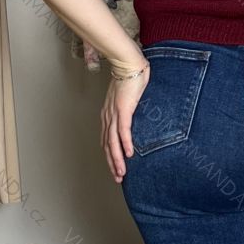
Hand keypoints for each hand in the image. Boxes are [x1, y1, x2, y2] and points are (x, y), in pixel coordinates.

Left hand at [101, 63, 149, 181]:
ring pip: (113, 142)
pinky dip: (125, 144)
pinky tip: (129, 154)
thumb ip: (129, 109)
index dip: (111, 156)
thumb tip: (136, 116)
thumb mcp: (128, 98)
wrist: (129, 64)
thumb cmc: (130, 78)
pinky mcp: (123, 110)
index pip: (107, 140)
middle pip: (108, 145)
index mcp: (108, 115)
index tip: (116, 168)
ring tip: (122, 173)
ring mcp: (114, 114)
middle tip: (118, 178)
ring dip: (117, 159)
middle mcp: (108, 117)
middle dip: (112, 164)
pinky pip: (123, 131)